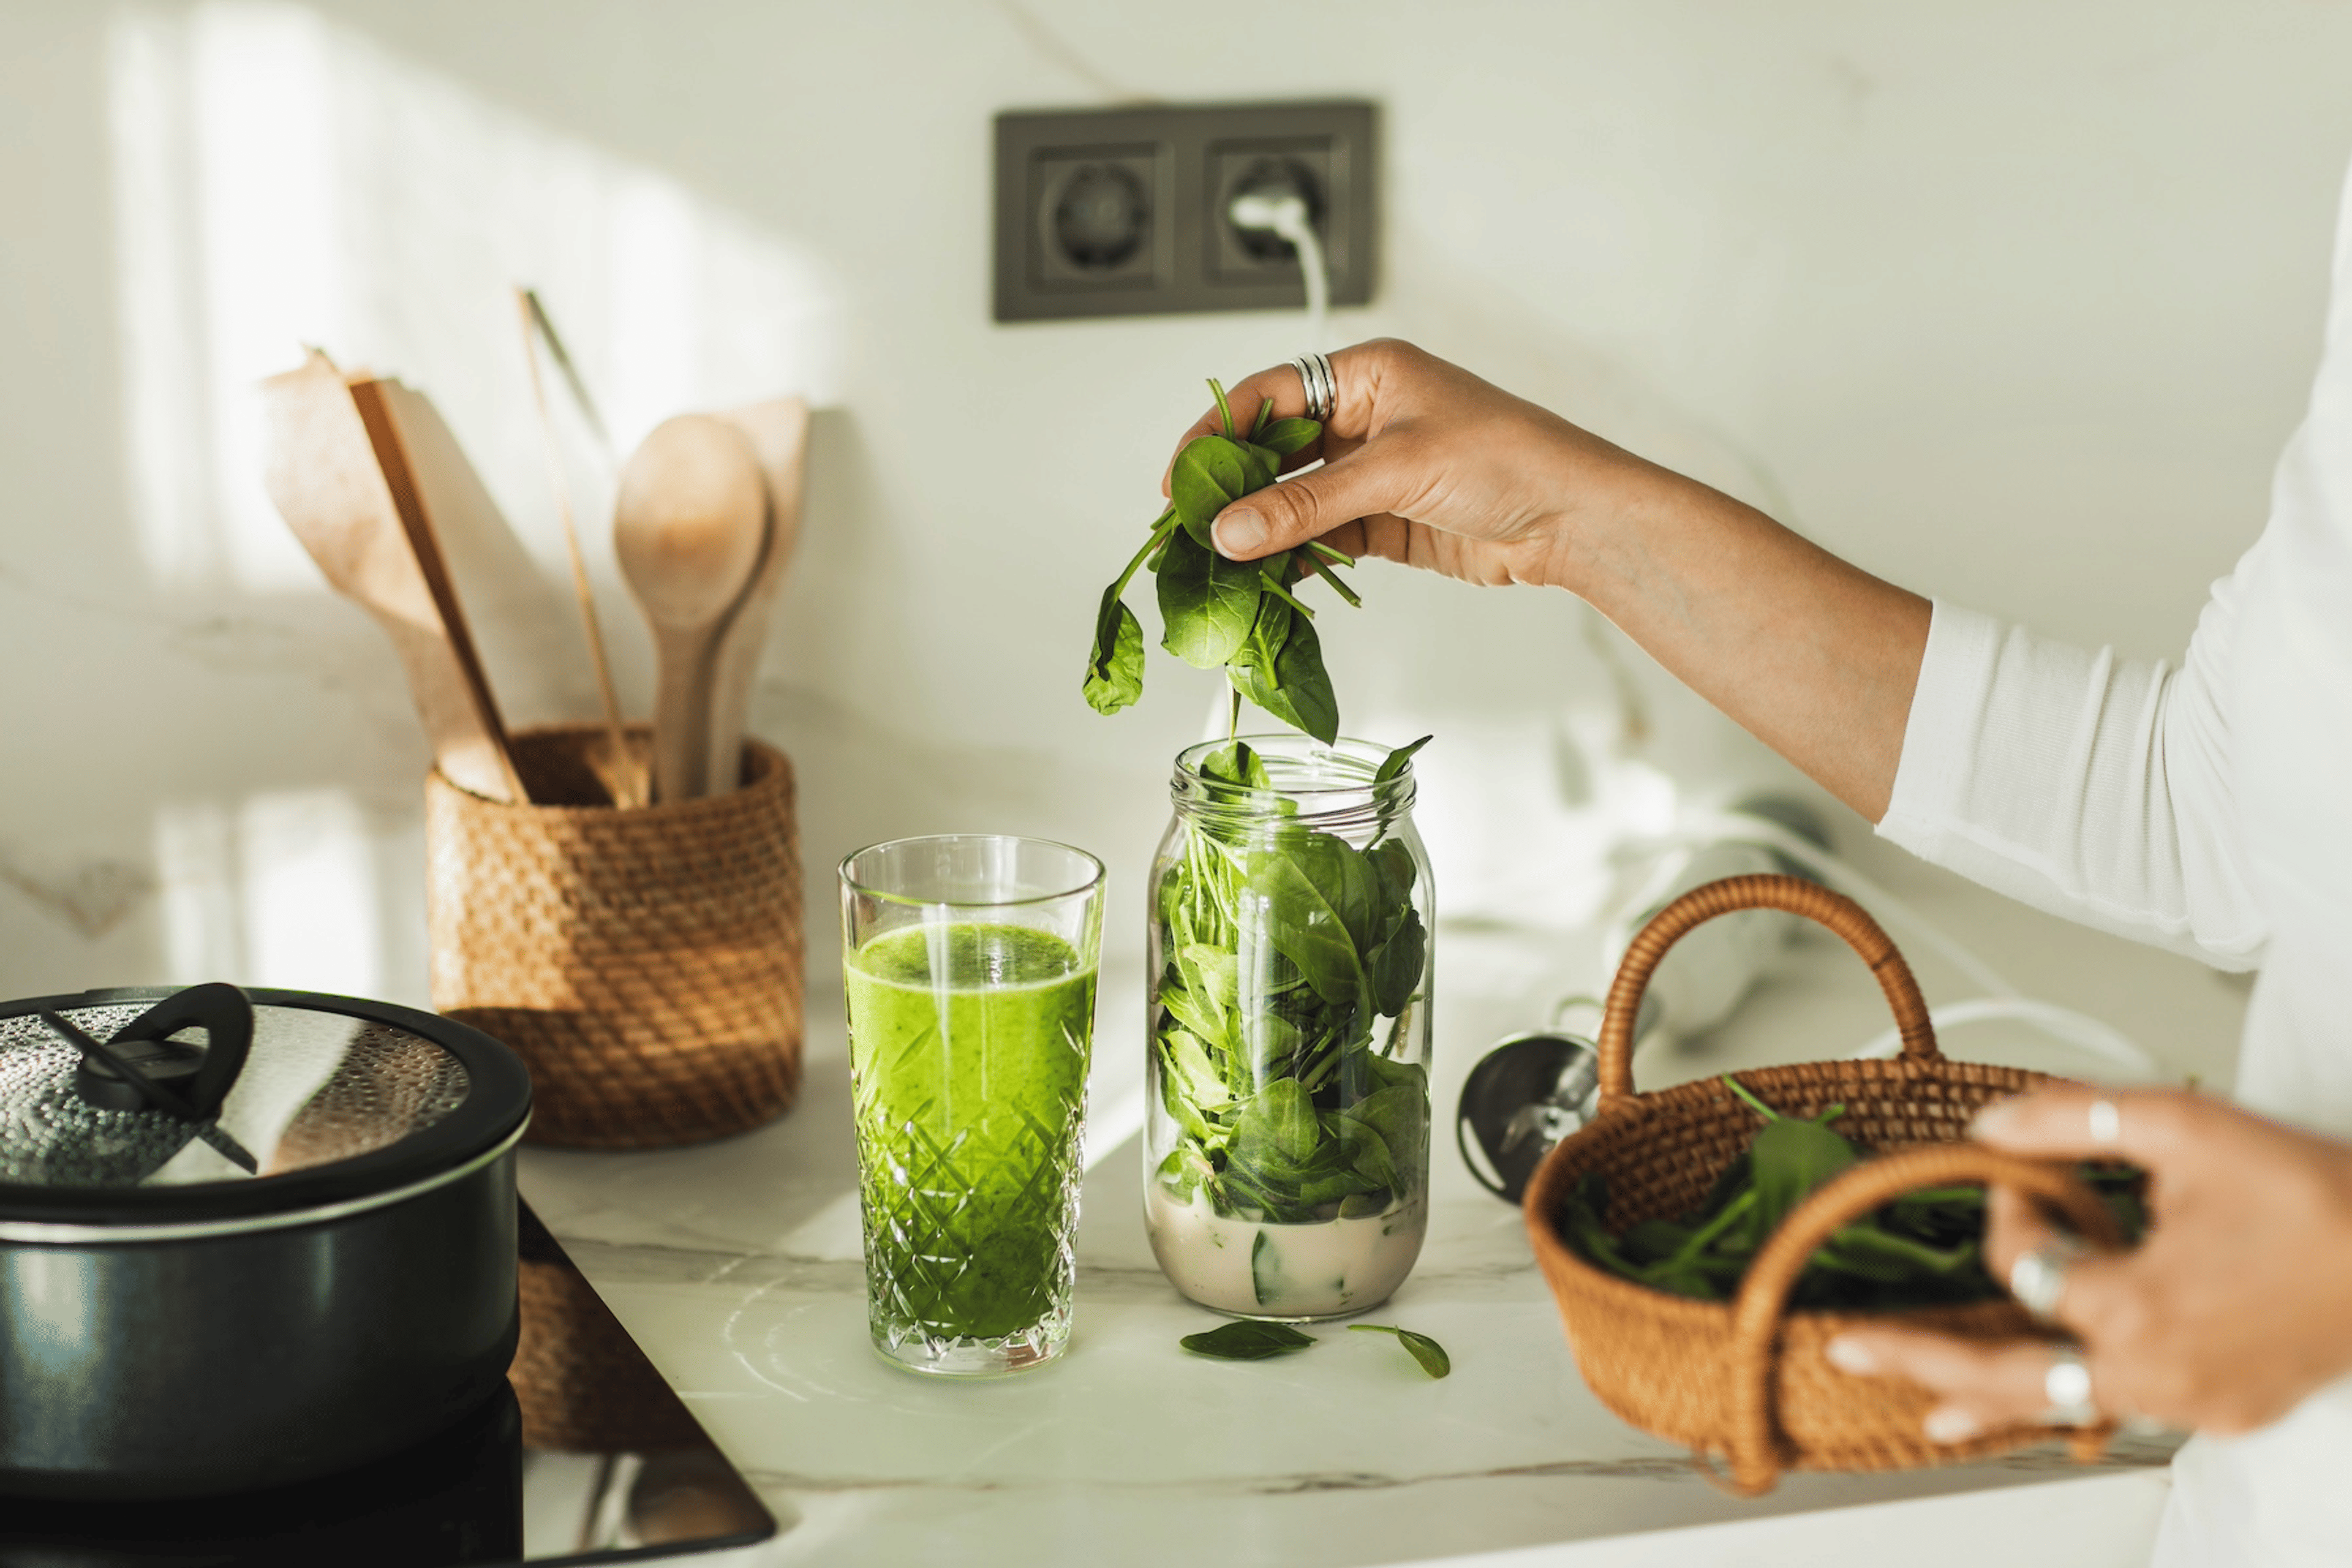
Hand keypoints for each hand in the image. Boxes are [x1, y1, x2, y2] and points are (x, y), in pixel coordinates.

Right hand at [1165, 339, 1928, 819]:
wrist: (1574, 517)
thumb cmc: (1507, 460)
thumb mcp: (1396, 474)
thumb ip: (1308, 505)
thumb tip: (1230, 532)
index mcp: (1367, 373)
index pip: (1269, 393)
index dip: (1217, 433)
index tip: (1179, 479)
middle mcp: (1365, 416)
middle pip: (1274, 450)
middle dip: (1232, 490)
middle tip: (1187, 529)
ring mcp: (1374, 472)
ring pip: (1295, 499)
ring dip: (1260, 531)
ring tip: (1217, 565)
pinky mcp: (1386, 522)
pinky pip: (1322, 538)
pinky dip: (1294, 559)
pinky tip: (1265, 581)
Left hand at [1828, 1086, 2351, 1439]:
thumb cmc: (2317, 1195)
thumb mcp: (2187, 1127)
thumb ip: (2074, 1118)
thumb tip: (1988, 1126)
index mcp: (2141, 1305)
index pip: (2030, 1270)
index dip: (2012, 1218)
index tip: (2018, 1180)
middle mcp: (2159, 1370)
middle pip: (2013, 1377)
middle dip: (1924, 1363)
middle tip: (1849, 1350)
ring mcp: (2194, 1400)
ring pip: (2066, 1405)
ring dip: (1992, 1402)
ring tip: (1927, 1411)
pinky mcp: (2224, 1410)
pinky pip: (2125, 1409)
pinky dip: (2070, 1402)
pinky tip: (2040, 1402)